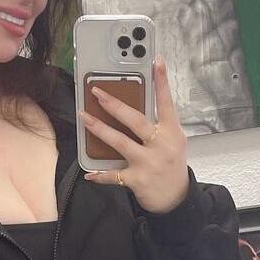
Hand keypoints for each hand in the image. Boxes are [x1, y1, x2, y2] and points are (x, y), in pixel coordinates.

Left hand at [79, 55, 188, 212]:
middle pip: (135, 120)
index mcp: (172, 132)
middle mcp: (161, 145)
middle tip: (97, 92)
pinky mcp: (137, 180)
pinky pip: (114, 175)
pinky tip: (89, 174)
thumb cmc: (170, 165)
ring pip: (120, 142)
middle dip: (114, 105)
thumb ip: (157, 126)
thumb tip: (130, 109)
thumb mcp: (172, 142)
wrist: (176, 199)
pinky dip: (100, 176)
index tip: (156, 61)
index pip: (166, 103)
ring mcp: (148, 163)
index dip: (161, 81)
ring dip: (99, 129)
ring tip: (83, 117)